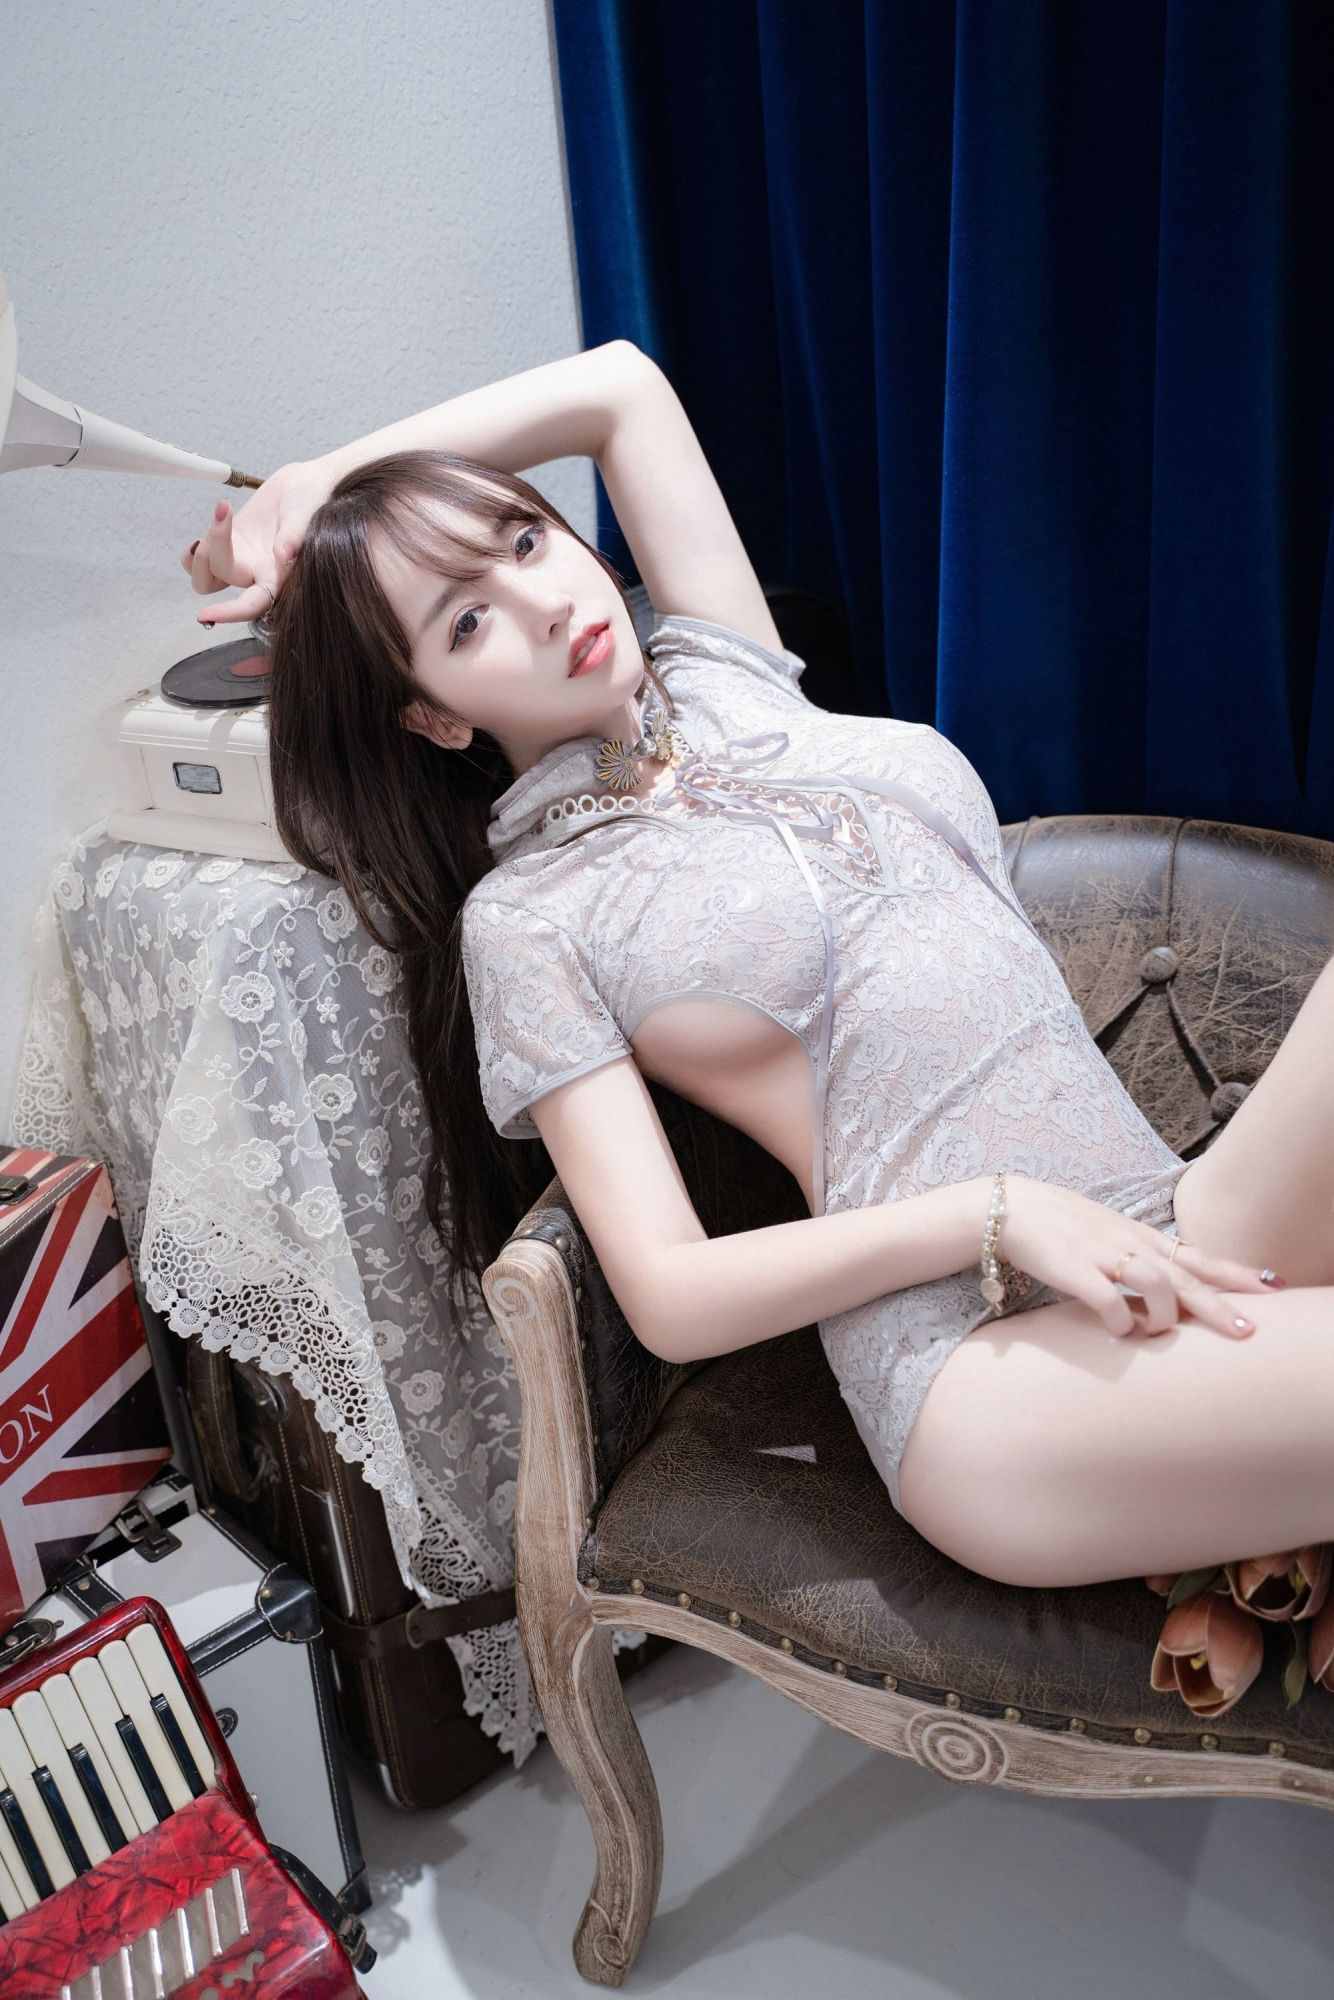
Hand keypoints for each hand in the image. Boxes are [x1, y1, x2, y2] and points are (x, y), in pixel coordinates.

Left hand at [180, 457, 337, 626]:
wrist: (305, 484)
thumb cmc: (313, 500)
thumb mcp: (307, 514)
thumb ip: (295, 535)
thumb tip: (284, 554)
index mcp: (278, 576)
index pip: (253, 604)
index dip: (230, 612)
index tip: (205, 614)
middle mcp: (256, 574)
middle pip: (218, 582)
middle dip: (210, 554)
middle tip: (224, 514)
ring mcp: (240, 559)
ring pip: (205, 579)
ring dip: (198, 556)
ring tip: (219, 517)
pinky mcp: (229, 542)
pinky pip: (199, 559)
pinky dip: (193, 551)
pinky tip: (213, 522)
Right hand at [997, 1176, 1275, 1340]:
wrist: (1011, 1207)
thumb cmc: (1063, 1226)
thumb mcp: (1111, 1235)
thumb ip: (1141, 1259)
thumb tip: (1169, 1295)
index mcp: (1141, 1237)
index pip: (1198, 1256)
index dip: (1234, 1273)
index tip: (1271, 1287)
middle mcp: (1129, 1244)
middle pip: (1186, 1275)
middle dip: (1219, 1306)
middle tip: (1247, 1331)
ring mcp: (1102, 1255)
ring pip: (1154, 1283)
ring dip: (1163, 1315)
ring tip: (1159, 1332)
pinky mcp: (1073, 1270)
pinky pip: (1107, 1299)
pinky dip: (1119, 1320)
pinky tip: (1119, 1330)